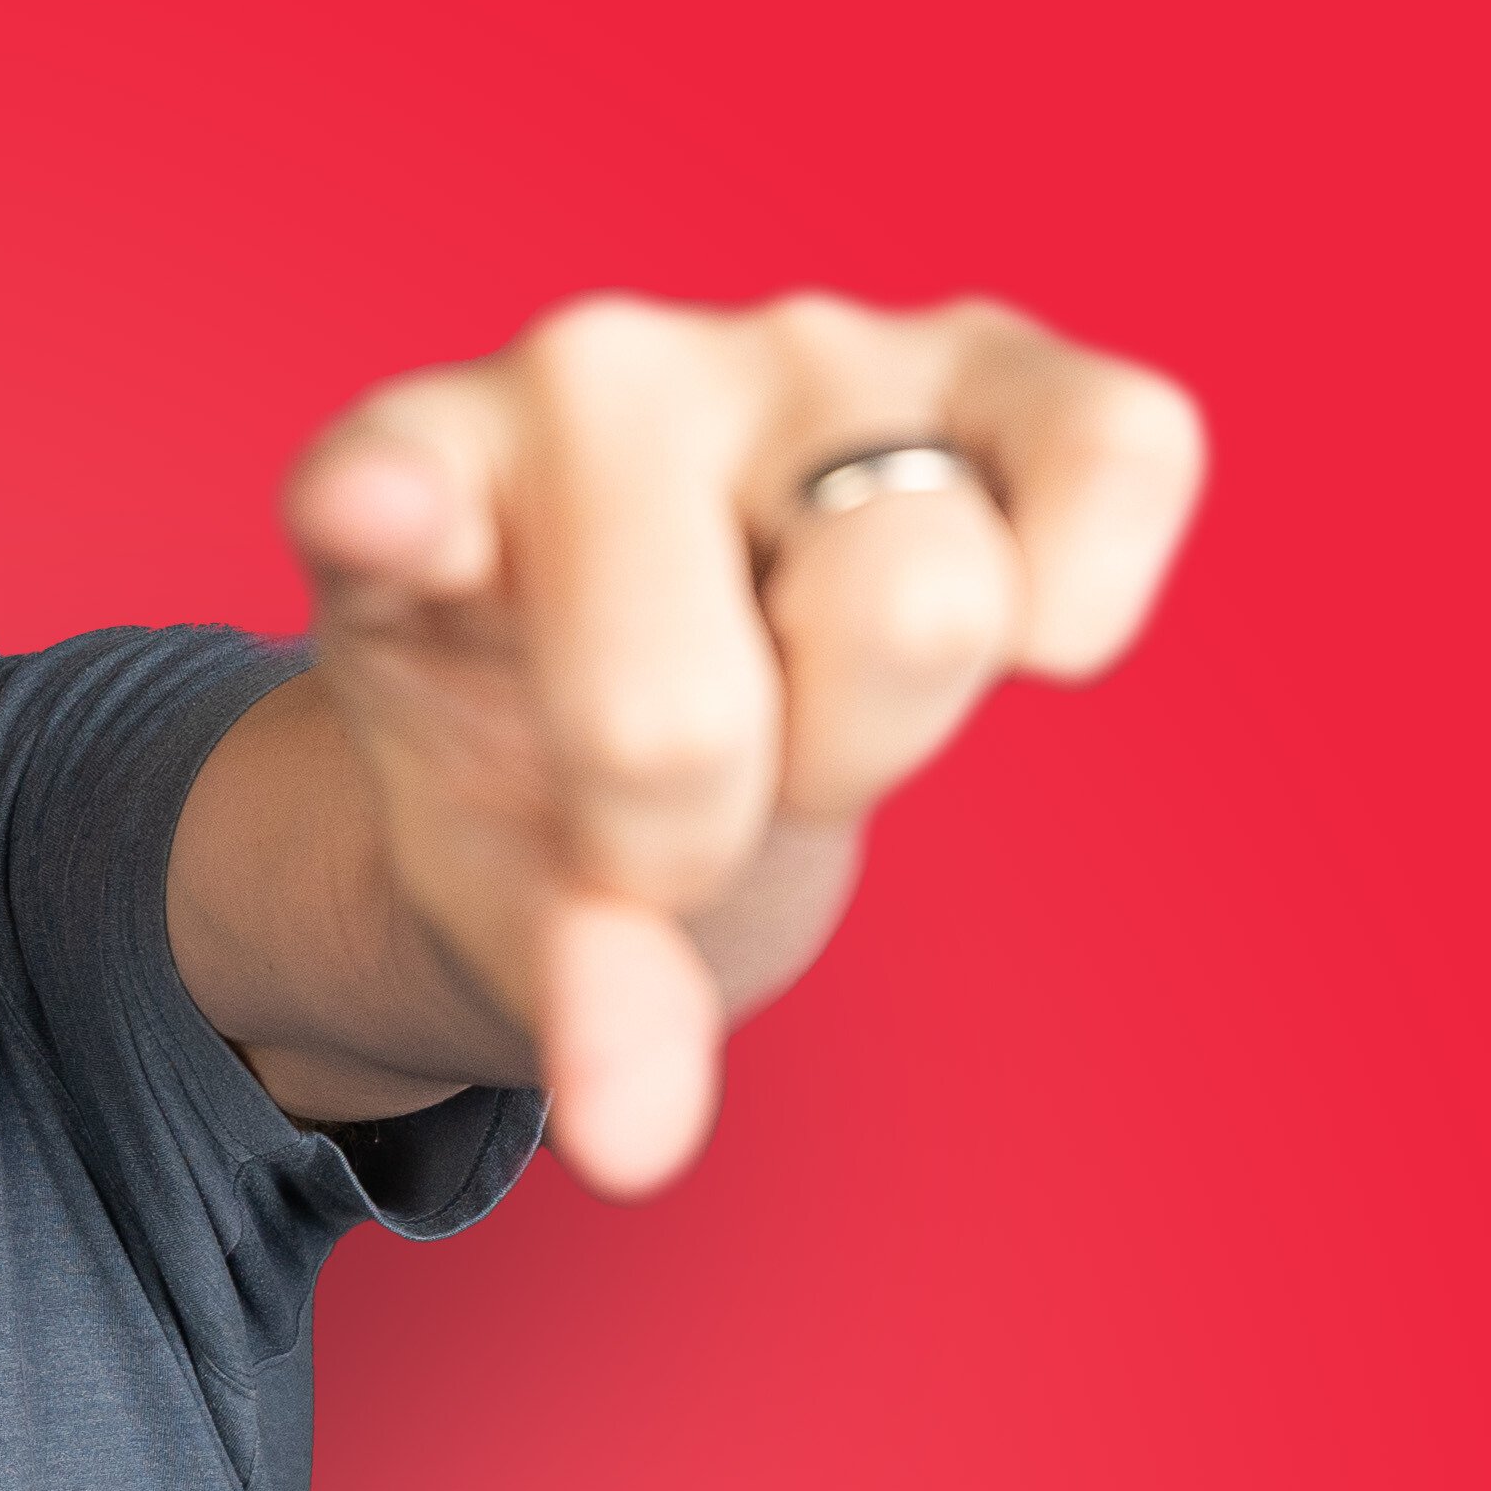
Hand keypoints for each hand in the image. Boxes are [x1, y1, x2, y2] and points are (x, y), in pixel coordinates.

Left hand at [287, 293, 1205, 1192]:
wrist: (661, 721)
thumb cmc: (553, 791)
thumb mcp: (520, 906)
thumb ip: (571, 995)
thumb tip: (638, 1140)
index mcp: (415, 493)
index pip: (387, 478)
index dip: (389, 504)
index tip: (374, 524)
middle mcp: (592, 378)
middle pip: (675, 714)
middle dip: (685, 836)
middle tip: (659, 814)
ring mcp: (792, 349)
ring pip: (913, 606)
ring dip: (867, 742)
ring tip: (797, 717)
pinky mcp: (992, 365)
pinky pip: (1117, 451)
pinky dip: (1093, 575)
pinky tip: (1027, 637)